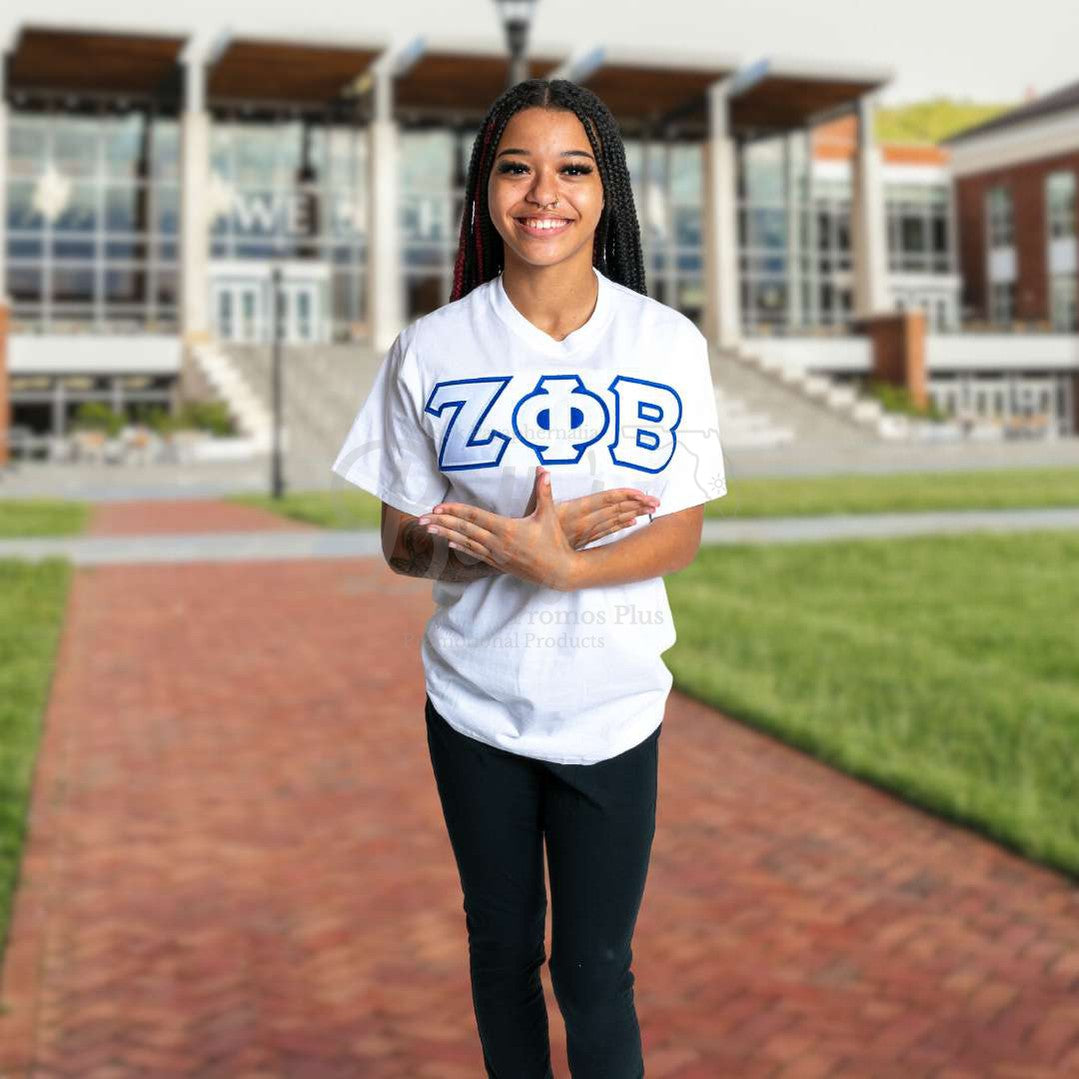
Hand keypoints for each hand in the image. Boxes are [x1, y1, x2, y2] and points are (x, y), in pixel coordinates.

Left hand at [417, 466, 579, 590]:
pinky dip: (460, 547)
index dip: (455, 511)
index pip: (475, 517)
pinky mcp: (498, 564)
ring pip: (465, 543)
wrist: (559, 573)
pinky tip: (448, 542)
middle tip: (420, 519)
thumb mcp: (548, 515)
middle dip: (441, 523)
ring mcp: (496, 555)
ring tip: (427, 530)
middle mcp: (497, 543)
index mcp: (507, 529)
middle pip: (463, 531)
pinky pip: (474, 554)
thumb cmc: (554, 542)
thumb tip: (543, 469)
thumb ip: (543, 491)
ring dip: (445, 535)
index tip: (437, 507)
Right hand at [525, 482, 658, 548]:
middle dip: (637, 505)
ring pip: (615, 521)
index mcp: (577, 511)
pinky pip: (607, 532)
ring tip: (650, 509)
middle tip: (656, 501)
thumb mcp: (536, 509)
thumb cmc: (532, 533)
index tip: (642, 493)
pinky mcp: (584, 541)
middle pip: (616, 510)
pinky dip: (620, 526)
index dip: (625, 495)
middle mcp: (585, 522)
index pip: (606, 500)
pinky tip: (632, 522)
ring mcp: (586, 533)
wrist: (534, 561)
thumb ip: (542, 489)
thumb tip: (541, 468)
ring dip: (633, 514)